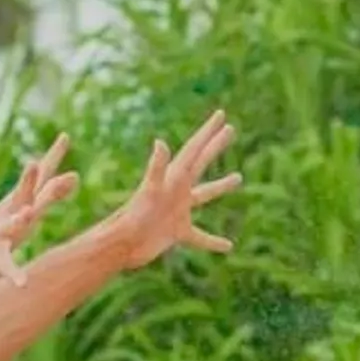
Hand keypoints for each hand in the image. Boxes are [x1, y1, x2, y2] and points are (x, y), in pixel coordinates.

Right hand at [0, 135, 77, 284]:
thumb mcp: (26, 210)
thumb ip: (48, 194)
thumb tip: (74, 177)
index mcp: (20, 202)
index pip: (41, 176)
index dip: (53, 156)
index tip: (66, 136)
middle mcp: (10, 213)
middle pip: (24, 194)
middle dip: (30, 181)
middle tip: (34, 163)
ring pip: (11, 225)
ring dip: (18, 220)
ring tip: (26, 214)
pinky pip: (5, 266)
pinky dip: (14, 273)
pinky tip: (22, 282)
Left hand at [105, 111, 240, 266]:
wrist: (121, 245)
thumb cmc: (133, 219)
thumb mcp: (149, 191)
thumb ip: (156, 168)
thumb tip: (160, 142)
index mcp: (173, 177)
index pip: (194, 149)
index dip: (208, 131)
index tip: (221, 114)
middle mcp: (176, 190)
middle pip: (200, 162)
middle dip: (215, 145)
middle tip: (231, 128)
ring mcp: (177, 210)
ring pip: (204, 195)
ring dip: (220, 186)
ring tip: (238, 178)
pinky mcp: (176, 232)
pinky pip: (200, 236)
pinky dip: (213, 241)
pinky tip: (228, 246)